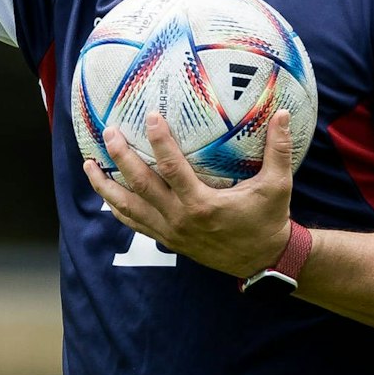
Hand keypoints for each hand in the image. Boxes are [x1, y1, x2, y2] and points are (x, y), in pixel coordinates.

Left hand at [82, 111, 296, 278]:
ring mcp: (169, 231)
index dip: (160, 141)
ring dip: (105, 186)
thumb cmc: (269, 220)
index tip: (151, 117)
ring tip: (89, 165)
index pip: (172, 168)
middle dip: (120, 157)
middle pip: (140, 184)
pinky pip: (134, 223)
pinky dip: (118, 208)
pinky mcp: (167, 240)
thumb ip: (278, 150)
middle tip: (109, 133)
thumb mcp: (277, 186)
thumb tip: (284, 113)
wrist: (263, 260)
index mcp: (202, 204)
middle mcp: (179, 219)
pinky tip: (106, 193)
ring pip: (128, 207)